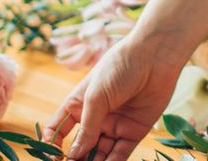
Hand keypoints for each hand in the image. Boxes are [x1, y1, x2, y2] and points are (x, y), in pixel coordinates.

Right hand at [42, 36, 185, 160]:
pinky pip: (120, 154)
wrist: (154, 57)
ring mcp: (114, 126)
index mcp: (79, 105)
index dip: (52, 144)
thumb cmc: (119, 68)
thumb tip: (73, 155)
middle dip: (74, 160)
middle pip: (80, 146)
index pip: (58, 129)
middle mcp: (95, 118)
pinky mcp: (134, 132)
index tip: (52, 157)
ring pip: (99, 154)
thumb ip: (87, 128)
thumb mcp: (96, 97)